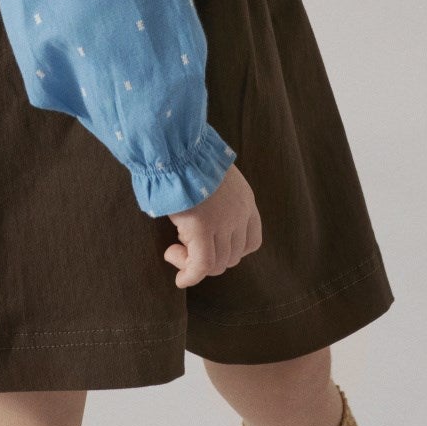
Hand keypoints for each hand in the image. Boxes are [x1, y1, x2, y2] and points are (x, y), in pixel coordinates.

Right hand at [162, 163, 261, 287]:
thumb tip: (201, 218)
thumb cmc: (188, 159)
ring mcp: (223, 223)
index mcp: (245, 200)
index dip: (231, 251)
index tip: (211, 246)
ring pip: (216, 264)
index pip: (251, 242)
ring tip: (174, 250)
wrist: (178, 146)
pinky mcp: (202, 229)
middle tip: (184, 244)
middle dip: (209, 258)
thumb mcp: (213, 178)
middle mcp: (240, 214)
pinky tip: (180, 279)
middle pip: (232, 257)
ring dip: (194, 263)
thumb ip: (217, 199)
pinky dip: (190, 276)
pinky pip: (201, 266)